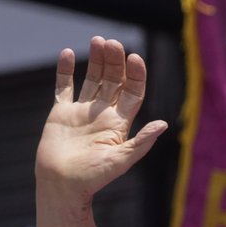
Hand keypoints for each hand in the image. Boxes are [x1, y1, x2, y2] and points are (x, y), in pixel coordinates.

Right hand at [34, 37, 166, 200]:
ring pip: (92, 79)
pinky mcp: (61, 113)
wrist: (61, 185)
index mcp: (120, 123)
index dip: (135, 75)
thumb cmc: (93, 177)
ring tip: (98, 40)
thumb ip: (141, 141)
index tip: (134, 57)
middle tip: (113, 43)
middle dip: (115, 62)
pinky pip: (64, 87)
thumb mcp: (122, 160)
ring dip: (96, 60)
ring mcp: (82, 112)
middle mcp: (103, 114)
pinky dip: (65, 70)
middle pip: (114, 81)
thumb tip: (164, 124)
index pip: (133, 92)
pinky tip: (67, 53)